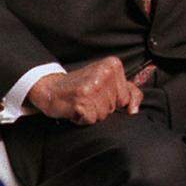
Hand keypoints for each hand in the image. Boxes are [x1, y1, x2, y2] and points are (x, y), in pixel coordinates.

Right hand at [26, 57, 142, 124]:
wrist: (52, 88)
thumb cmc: (83, 86)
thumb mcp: (109, 82)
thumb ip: (130, 92)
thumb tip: (134, 110)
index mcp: (113, 65)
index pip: (125, 97)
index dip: (111, 100)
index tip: (98, 91)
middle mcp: (104, 73)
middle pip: (114, 107)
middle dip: (101, 106)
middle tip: (88, 97)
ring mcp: (92, 86)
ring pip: (103, 115)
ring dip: (92, 113)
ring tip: (82, 102)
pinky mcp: (81, 100)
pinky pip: (91, 120)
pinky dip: (83, 119)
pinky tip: (76, 108)